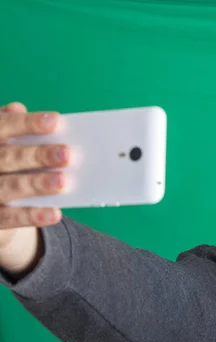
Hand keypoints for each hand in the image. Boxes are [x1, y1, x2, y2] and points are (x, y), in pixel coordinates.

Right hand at [0, 102, 70, 273]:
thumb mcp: (5, 144)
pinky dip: (32, 216)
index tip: (56, 121)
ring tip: (63, 182)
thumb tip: (18, 108)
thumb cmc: (5, 164)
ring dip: (36, 184)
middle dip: (37, 155)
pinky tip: (54, 213)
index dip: (27, 123)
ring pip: (9, 187)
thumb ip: (12, 127)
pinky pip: (10, 217)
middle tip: (68, 155)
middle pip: (7, 158)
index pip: (3, 126)